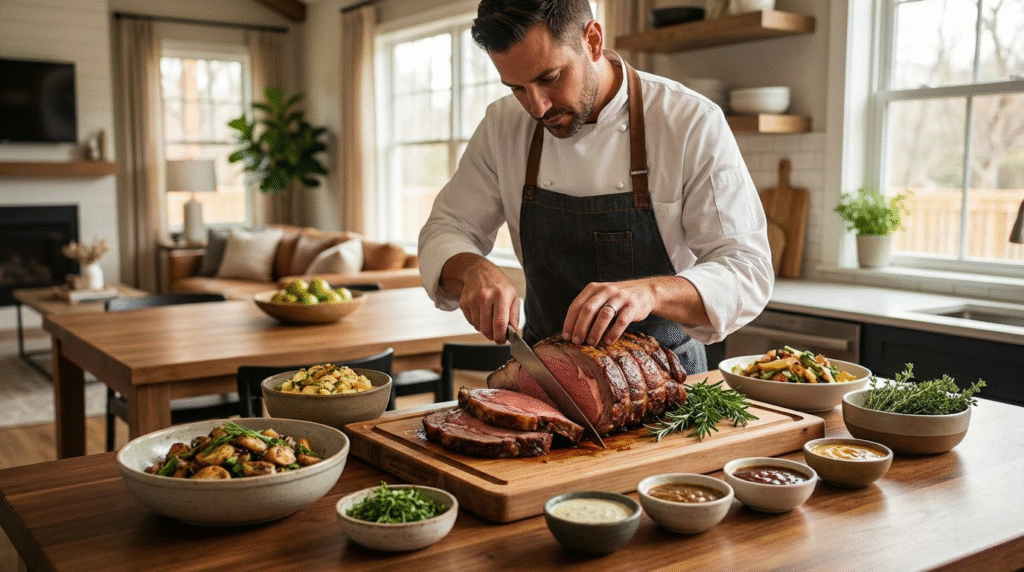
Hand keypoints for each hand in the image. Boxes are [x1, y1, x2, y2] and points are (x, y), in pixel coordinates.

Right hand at [440, 253, 519, 343]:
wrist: (479, 271)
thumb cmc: (498, 284)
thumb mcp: (512, 295)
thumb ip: (514, 315)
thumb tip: (514, 331)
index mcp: (501, 295)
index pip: (500, 323)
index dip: (501, 336)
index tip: (502, 341)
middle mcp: (485, 297)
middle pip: (487, 328)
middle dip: (493, 336)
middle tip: (497, 334)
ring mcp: (473, 300)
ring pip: (478, 327)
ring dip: (485, 329)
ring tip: (490, 319)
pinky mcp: (464, 303)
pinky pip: (471, 322)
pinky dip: (477, 322)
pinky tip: (482, 313)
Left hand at [561, 276, 709, 345]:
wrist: (646, 291)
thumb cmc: (617, 299)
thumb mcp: (601, 297)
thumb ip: (588, 308)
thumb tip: (572, 331)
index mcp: (593, 288)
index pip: (576, 305)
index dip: (570, 322)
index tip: (566, 336)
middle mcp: (606, 290)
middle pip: (588, 310)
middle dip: (580, 328)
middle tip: (577, 341)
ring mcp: (620, 297)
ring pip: (604, 315)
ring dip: (595, 331)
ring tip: (591, 343)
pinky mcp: (633, 306)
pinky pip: (621, 321)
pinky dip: (613, 333)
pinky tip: (608, 341)